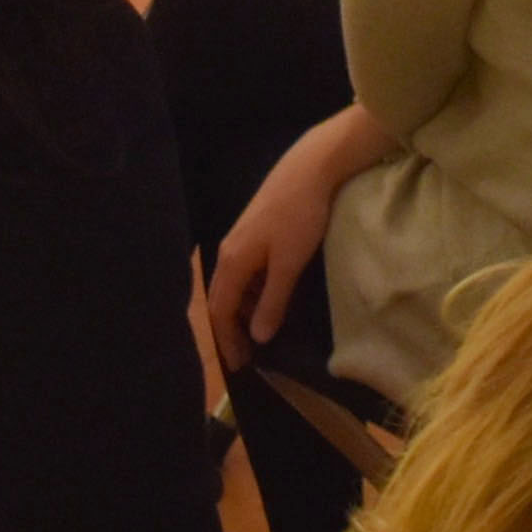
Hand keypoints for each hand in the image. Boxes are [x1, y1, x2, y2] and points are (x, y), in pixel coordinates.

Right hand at [200, 124, 364, 359]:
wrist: (311, 168)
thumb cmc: (300, 217)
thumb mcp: (289, 265)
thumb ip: (273, 301)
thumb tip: (257, 336)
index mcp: (233, 261)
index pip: (221, 310)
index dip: (227, 339)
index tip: (239, 364)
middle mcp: (229, 251)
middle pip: (221, 298)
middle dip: (230, 329)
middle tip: (244, 355)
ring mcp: (240, 238)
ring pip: (233, 284)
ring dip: (241, 310)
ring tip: (257, 332)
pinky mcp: (254, 230)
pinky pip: (244, 271)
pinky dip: (251, 292)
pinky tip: (268, 297)